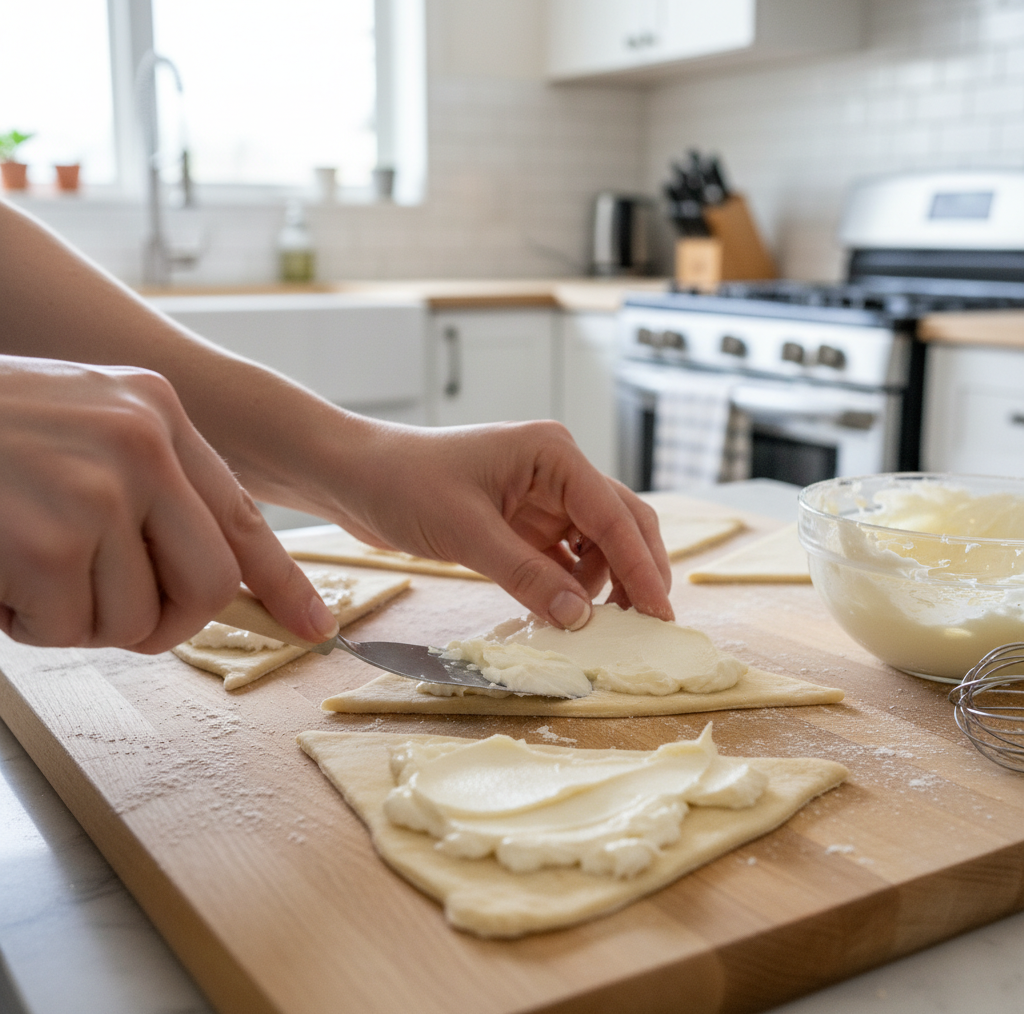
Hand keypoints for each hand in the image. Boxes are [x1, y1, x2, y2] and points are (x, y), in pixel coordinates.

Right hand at [0, 357, 337, 652]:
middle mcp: (143, 442)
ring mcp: (99, 488)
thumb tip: (214, 577)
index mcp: (156, 413)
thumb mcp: (79, 432)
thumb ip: (148, 490)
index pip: (241, 515)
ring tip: (22, 566)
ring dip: (74, 617)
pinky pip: (71, 631)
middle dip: (162, 622)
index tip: (315, 626)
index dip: (282, 581)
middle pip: (206, 585)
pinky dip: (28, 623)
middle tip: (107, 615)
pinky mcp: (48, 541)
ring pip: (134, 619)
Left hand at [334, 419, 673, 628]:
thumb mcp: (467, 532)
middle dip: (636, 572)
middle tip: (647, 625)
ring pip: (595, 545)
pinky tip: (563, 614)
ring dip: (600, 585)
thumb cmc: (404, 484)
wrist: (354, 477)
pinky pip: (562, 558)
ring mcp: (540, 497)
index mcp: (552, 454)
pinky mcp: (522, 522)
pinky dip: (568, 586)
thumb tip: (580, 618)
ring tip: (593, 627)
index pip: (613, 514)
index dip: (642, 566)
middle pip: (619, 524)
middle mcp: (556, 471)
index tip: (661, 613)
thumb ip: (526, 575)